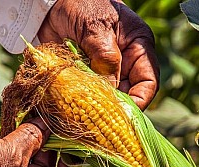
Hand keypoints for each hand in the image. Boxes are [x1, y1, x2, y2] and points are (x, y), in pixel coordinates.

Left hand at [38, 0, 158, 109]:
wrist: (50, 3)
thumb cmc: (80, 4)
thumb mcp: (96, 28)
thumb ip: (105, 58)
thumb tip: (110, 92)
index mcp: (138, 47)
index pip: (148, 82)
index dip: (139, 102)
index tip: (122, 116)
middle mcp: (123, 62)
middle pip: (127, 95)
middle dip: (114, 110)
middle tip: (98, 123)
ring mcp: (102, 70)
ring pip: (105, 98)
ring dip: (94, 109)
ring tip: (82, 117)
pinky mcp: (83, 75)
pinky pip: (86, 95)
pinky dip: (78, 103)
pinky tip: (69, 109)